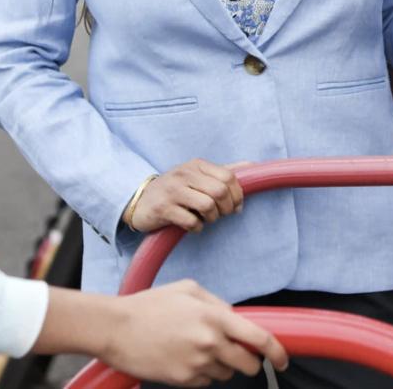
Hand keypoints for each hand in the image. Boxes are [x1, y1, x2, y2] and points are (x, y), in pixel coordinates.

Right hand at [104, 281, 288, 385]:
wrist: (117, 329)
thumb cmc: (151, 305)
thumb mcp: (188, 289)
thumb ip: (217, 303)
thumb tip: (236, 319)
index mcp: (214, 317)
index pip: (259, 339)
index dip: (277, 351)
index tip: (283, 359)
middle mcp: (210, 343)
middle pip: (248, 364)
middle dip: (247, 360)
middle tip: (233, 349)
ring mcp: (197, 365)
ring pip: (226, 373)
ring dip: (220, 363)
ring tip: (195, 347)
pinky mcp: (184, 381)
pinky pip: (206, 381)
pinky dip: (201, 372)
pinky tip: (182, 357)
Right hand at [129, 159, 244, 233]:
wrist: (141, 200)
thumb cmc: (176, 189)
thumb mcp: (197, 175)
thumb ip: (222, 171)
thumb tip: (251, 165)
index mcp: (196, 164)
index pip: (228, 177)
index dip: (237, 195)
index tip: (235, 206)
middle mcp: (185, 174)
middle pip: (220, 191)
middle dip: (227, 208)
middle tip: (221, 215)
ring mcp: (173, 191)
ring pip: (208, 206)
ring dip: (212, 218)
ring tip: (206, 219)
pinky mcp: (164, 209)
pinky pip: (191, 222)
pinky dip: (197, 228)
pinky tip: (192, 225)